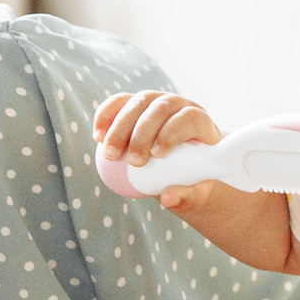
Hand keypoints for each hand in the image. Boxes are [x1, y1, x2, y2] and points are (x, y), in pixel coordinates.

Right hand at [93, 90, 224, 195]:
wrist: (182, 172)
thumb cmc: (195, 184)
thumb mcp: (198, 195)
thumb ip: (188, 198)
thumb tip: (167, 197)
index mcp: (202, 123)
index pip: (189, 118)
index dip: (172, 132)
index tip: (156, 155)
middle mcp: (181, 106)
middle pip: (161, 107)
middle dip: (142, 133)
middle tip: (133, 162)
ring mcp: (157, 102)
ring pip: (138, 101)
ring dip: (120, 126)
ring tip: (109, 155)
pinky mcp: (137, 105)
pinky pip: (119, 102)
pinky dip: (106, 115)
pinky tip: (97, 137)